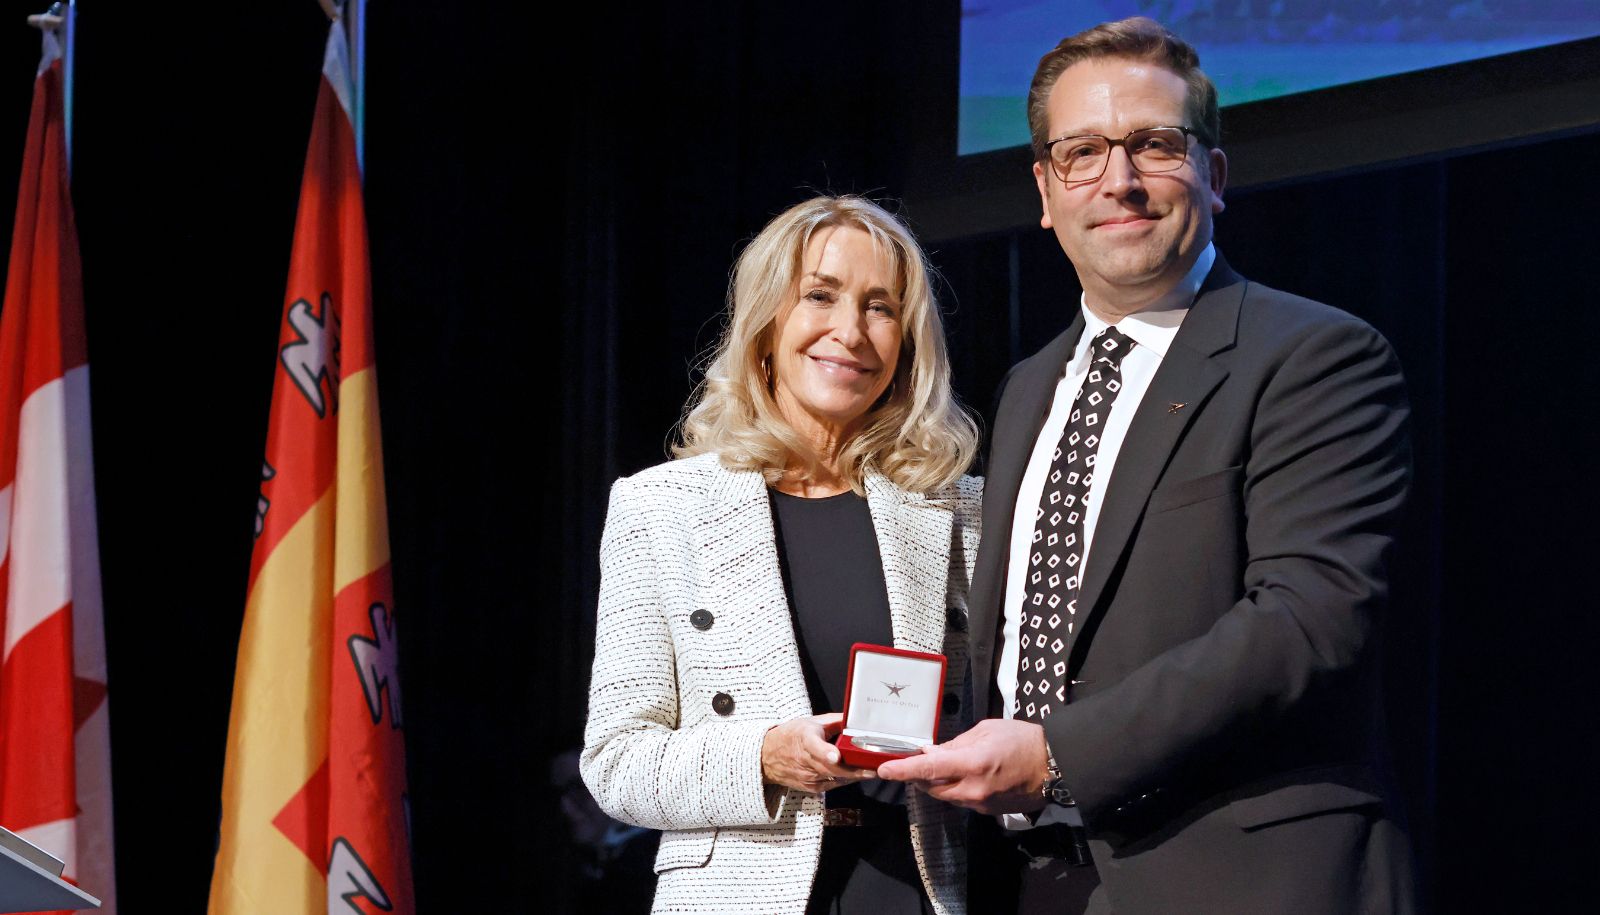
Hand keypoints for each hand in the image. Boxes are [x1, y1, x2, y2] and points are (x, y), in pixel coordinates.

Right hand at [760, 712, 875, 793]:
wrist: (766, 757)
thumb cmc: (791, 736)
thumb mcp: (810, 722)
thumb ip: (833, 721)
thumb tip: (854, 718)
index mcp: (805, 739)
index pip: (815, 747)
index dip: (826, 752)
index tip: (837, 756)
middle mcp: (805, 760)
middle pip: (832, 767)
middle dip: (854, 769)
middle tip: (873, 767)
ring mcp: (807, 776)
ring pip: (835, 777)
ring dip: (853, 775)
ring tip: (869, 771)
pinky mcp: (810, 787)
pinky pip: (832, 784)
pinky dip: (844, 780)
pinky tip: (854, 775)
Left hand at [874, 718, 1049, 813]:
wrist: (1054, 766)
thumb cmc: (1022, 740)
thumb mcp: (986, 730)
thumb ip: (955, 744)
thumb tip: (932, 752)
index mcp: (973, 764)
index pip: (928, 768)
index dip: (903, 770)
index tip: (884, 770)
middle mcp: (973, 789)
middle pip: (931, 787)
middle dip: (919, 775)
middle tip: (914, 761)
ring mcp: (981, 804)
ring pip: (945, 796)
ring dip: (937, 782)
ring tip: (943, 765)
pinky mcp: (988, 812)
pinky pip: (961, 801)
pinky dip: (955, 789)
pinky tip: (962, 776)